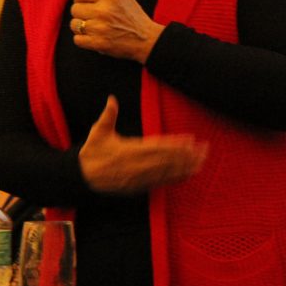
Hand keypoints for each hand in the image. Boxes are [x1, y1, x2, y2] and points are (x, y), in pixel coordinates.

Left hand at [70, 0, 164, 63]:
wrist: (148, 40)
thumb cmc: (137, 20)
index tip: (84, 3)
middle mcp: (103, 10)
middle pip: (75, 9)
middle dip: (82, 14)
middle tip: (91, 18)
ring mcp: (99, 28)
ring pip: (74, 25)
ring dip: (81, 28)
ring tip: (93, 29)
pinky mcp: (98, 43)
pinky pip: (77, 39)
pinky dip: (83, 40)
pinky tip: (93, 38)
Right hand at [78, 96, 207, 194]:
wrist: (81, 177)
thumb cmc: (91, 153)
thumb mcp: (97, 133)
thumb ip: (108, 116)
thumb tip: (111, 99)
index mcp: (129, 150)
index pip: (156, 147)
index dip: (175, 144)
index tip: (189, 140)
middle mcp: (136, 165)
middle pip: (166, 160)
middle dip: (187, 155)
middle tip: (204, 149)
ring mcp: (139, 177)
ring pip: (167, 172)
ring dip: (186, 167)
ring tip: (202, 161)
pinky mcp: (139, 186)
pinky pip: (161, 182)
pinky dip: (176, 178)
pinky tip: (189, 174)